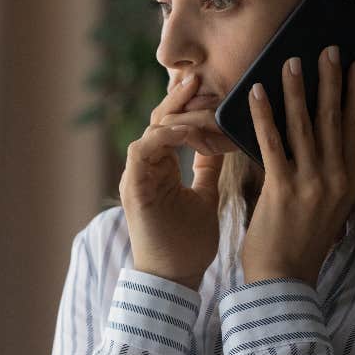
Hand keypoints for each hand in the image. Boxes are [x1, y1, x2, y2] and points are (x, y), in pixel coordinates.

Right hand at [118, 73, 228, 288]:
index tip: (213, 87)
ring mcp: (138, 176)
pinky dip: (164, 137)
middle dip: (180, 97)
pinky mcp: (134, 187)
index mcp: (162, 167)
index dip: (190, 105)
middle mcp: (147, 167)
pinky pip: (143, 150)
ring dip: (175, 113)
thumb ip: (207, 169)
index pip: (173, 124)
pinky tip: (187, 130)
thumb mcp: (205, 197)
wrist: (174, 279)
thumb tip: (220, 143)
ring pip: (151, 129)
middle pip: (160, 119)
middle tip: (200, 75)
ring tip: (198, 96)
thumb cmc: (189, 243)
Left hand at [240, 45, 354, 287]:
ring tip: (292, 61)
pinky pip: (272, 142)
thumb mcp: (332, 206)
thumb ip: (333, 172)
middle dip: (332, 80)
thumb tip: (327, 136)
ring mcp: (312, 183)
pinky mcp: (282, 188)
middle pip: (335, 119)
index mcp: (353, 181)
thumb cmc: (304, 240)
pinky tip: (257, 91)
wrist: (284, 279)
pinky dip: (264, 114)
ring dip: (298, 89)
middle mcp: (338, 179)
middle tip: (329, 49)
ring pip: (304, 125)